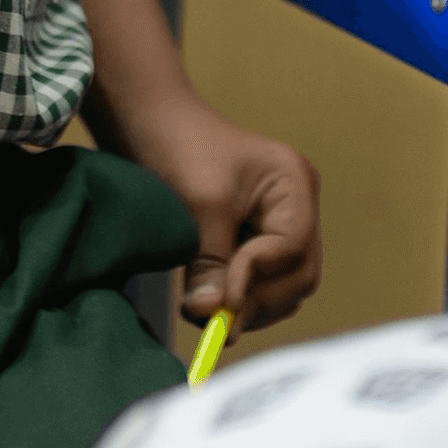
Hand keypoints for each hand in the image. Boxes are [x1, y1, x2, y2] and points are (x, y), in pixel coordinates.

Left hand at [131, 96, 321, 338]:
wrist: (149, 123)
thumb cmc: (178, 147)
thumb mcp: (198, 205)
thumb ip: (212, 264)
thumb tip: (213, 317)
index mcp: (294, 183)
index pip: (293, 247)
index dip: (260, 278)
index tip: (222, 303)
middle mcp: (297, 205)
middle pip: (298, 274)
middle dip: (258, 300)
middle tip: (215, 323)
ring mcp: (279, 225)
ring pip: (284, 287)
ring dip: (249, 307)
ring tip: (206, 311)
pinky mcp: (256, 241)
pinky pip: (263, 285)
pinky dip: (241, 301)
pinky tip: (209, 302)